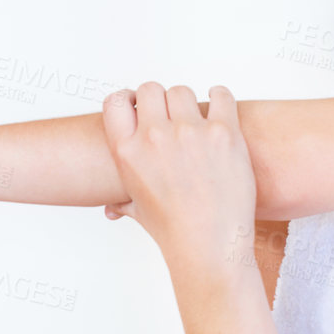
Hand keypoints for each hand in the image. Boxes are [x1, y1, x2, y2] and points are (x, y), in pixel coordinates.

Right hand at [101, 82, 256, 280]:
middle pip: (151, 89)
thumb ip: (121, 202)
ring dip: (188, 103)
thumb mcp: (138, 212)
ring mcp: (190, 132)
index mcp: (127, 151)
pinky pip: (220, 95)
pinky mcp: (223, 132)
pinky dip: (220, 97)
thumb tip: (111, 208)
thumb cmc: (173, 230)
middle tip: (172, 115)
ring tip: (197, 120)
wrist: (209, 245)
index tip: (139, 106)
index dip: (128, 99)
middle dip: (161, 100)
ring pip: (182, 92)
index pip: (115, 101)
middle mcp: (154, 136)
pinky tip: (220, 107)